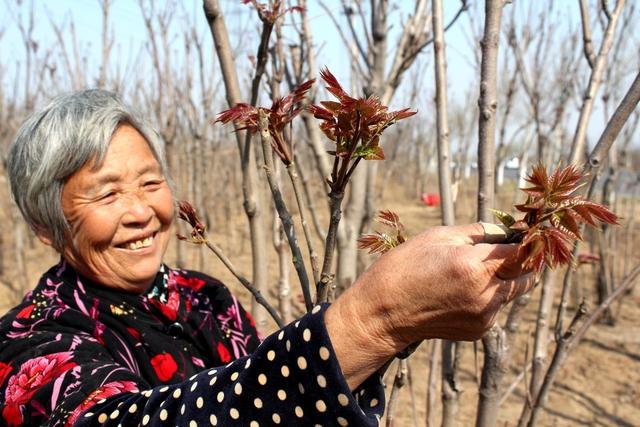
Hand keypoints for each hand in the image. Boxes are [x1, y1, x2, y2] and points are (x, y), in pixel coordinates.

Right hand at [325, 223, 534, 388]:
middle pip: (528, 276)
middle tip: (505, 250)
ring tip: (470, 272)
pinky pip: (494, 308)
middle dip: (522, 261)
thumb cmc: (404, 267)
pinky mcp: (479, 331)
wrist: (382, 312)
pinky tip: (458, 292)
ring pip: (511, 292)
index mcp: (476, 266)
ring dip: (503, 279)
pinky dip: (487, 297)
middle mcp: (487, 294)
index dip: (530, 240)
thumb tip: (505, 231)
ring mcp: (485, 316)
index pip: (525, 252)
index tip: (528, 232)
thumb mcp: (438, 237)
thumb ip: (478, 232)